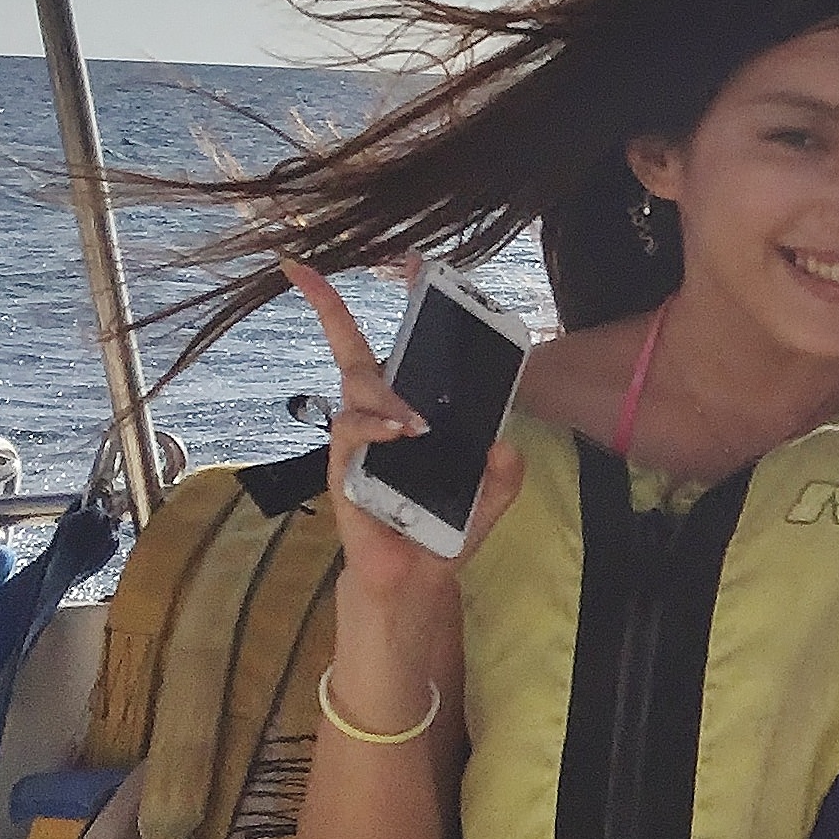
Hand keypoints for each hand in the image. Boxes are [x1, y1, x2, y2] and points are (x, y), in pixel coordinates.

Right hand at [282, 258, 524, 606]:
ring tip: (415, 425)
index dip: (393, 307)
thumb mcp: (492, 495)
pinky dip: (375, 427)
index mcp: (406, 411)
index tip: (402, 261)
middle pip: (355, 354)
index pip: (389, 349)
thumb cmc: (444, 526)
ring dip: (386, 397)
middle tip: (333, 278)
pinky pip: (350, 431)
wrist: (419, 577)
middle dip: (332, 309)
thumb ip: (506, 471)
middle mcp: (375, 418)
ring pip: (356, 388)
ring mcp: (356, 441)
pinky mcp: (343, 469)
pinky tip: (400, 433)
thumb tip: (503, 446)